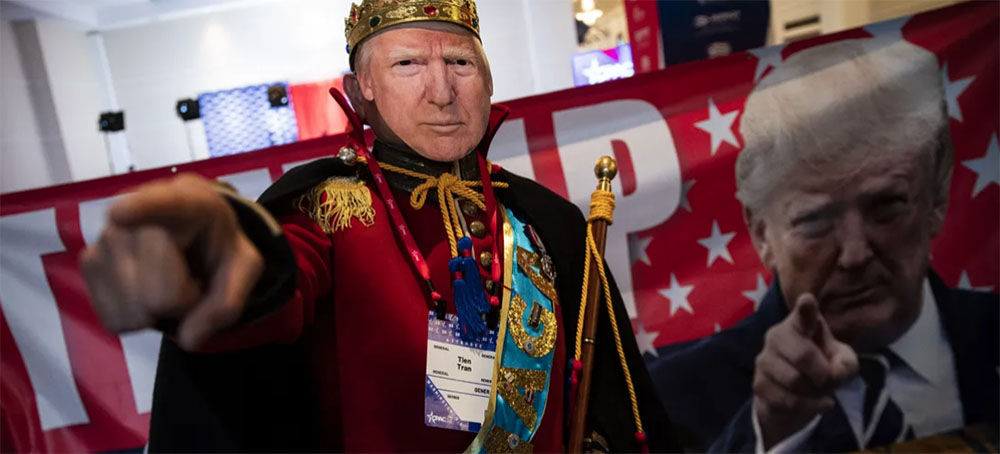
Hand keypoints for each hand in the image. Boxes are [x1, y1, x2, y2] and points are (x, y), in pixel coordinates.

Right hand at [79, 174, 262, 349]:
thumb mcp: (244, 269)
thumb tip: (189, 338)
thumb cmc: (219, 246)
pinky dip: (137, 318)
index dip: (141, 210)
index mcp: (189, 201)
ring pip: (134, 311)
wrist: (194, 235)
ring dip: (158, 312)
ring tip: (169, 280)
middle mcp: (138, 211)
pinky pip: (114, 318)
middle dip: (182, 303)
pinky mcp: (88, 261)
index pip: (164, 205)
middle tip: (191, 280)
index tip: (121, 214)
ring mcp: (107, 236)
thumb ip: (227, 302)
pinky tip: (146, 288)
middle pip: (158, 295)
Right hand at [753, 293, 858, 449]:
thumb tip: (832, 372)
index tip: (808, 300)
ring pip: (794, 380)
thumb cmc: (820, 368)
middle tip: (826, 379)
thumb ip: (846, 364)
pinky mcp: (758, 383)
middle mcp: (777, 335)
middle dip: (821, 372)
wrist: (792, 397)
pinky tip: (812, 403)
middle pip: (803, 355)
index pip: (803, 314)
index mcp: (801, 325)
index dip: (806, 308)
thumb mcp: (843, 364)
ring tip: (816, 391)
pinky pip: (787, 400)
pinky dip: (807, 407)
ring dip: (813, 392)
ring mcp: (764, 359)